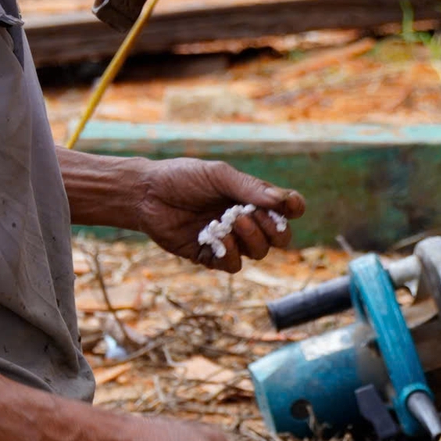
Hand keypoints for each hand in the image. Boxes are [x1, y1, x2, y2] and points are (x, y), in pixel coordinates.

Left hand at [135, 157, 303, 272]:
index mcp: (251, 198)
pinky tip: (217, 239)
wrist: (147, 194)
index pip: (286, 209)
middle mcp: (245, 220)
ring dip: (252, 240)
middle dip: (276, 231)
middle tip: (257, 217)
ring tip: (232, 222)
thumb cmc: (183, 177)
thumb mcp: (219, 175)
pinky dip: (229, 253)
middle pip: (279, 237)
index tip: (290, 206)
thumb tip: (281, 202)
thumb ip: (250, 188)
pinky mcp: (208, 256)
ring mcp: (228, 240)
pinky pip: (232, 265)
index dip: (293, 209)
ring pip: (258, 253)